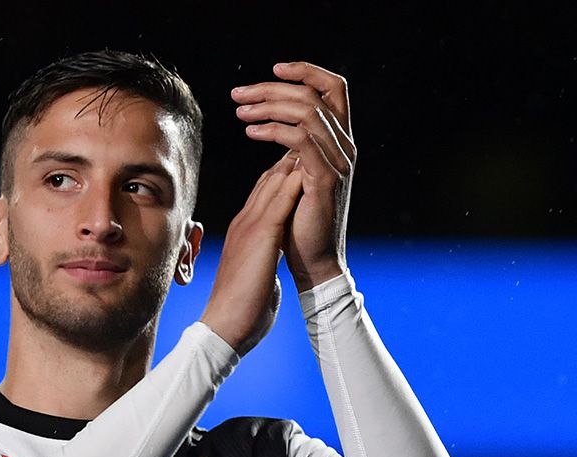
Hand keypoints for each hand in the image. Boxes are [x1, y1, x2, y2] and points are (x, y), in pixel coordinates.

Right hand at [200, 153, 302, 355]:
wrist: (224, 327)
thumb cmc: (240, 310)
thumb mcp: (255, 276)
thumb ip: (261, 264)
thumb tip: (268, 267)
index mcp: (244, 232)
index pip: (266, 192)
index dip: (285, 172)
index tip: (304, 157)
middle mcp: (244, 222)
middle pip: (269, 178)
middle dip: (291, 155)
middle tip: (312, 135)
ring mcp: (250, 227)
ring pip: (274, 181)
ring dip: (295, 158)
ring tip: (314, 139)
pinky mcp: (260, 236)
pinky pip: (281, 199)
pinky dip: (296, 180)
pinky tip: (311, 166)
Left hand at [232, 61, 353, 291]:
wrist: (313, 263)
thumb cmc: (300, 224)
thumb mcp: (297, 179)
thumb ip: (294, 152)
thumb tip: (277, 127)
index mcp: (339, 142)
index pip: (333, 90)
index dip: (307, 72)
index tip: (273, 70)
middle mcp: (343, 147)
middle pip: (314, 95)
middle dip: (273, 88)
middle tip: (238, 94)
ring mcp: (337, 163)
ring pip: (307, 112)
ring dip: (268, 106)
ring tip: (240, 112)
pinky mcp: (324, 180)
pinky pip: (301, 141)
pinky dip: (275, 131)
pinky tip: (252, 132)